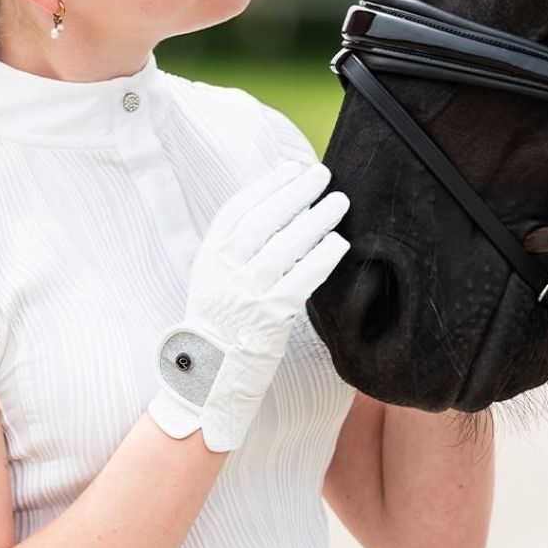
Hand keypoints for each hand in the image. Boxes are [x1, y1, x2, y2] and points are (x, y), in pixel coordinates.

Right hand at [147, 159, 349, 451]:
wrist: (208, 378)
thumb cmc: (217, 328)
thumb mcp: (212, 282)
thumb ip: (234, 252)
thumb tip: (274, 215)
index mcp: (209, 258)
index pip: (238, 210)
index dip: (266, 186)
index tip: (289, 169)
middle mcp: (226, 270)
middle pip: (266, 218)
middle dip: (296, 192)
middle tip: (321, 175)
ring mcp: (248, 292)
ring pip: (287, 244)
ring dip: (316, 218)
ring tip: (339, 202)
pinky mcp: (270, 316)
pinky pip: (302, 278)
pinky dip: (322, 257)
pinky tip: (339, 243)